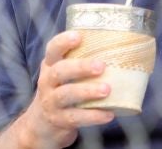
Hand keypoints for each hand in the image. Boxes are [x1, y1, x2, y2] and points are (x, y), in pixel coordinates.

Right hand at [17, 31, 114, 148]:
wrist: (41, 124)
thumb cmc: (61, 90)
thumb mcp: (64, 74)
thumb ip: (81, 60)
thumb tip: (120, 47)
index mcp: (51, 65)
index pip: (52, 49)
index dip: (63, 42)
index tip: (79, 36)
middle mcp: (47, 81)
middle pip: (60, 71)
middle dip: (80, 67)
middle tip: (101, 66)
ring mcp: (51, 102)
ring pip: (66, 94)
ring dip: (87, 91)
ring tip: (106, 90)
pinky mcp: (58, 120)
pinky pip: (75, 117)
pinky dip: (93, 116)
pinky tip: (108, 114)